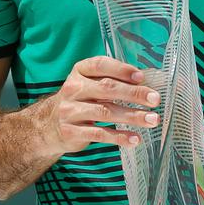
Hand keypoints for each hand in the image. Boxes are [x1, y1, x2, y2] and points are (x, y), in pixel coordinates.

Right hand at [41, 56, 161, 154]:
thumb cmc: (79, 100)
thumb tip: (146, 84)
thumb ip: (111, 80)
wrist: (49, 124)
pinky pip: (99, 134)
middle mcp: (73, 88)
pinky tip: (135, 139)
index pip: (100, 65)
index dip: (121, 69)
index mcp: (79, 71)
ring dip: (131, 116)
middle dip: (133, 93)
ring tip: (152, 120)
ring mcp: (70, 110)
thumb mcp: (89, 84)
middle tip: (155, 99)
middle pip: (106, 88)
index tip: (141, 77)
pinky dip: (119, 137)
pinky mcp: (71, 131)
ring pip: (105, 112)